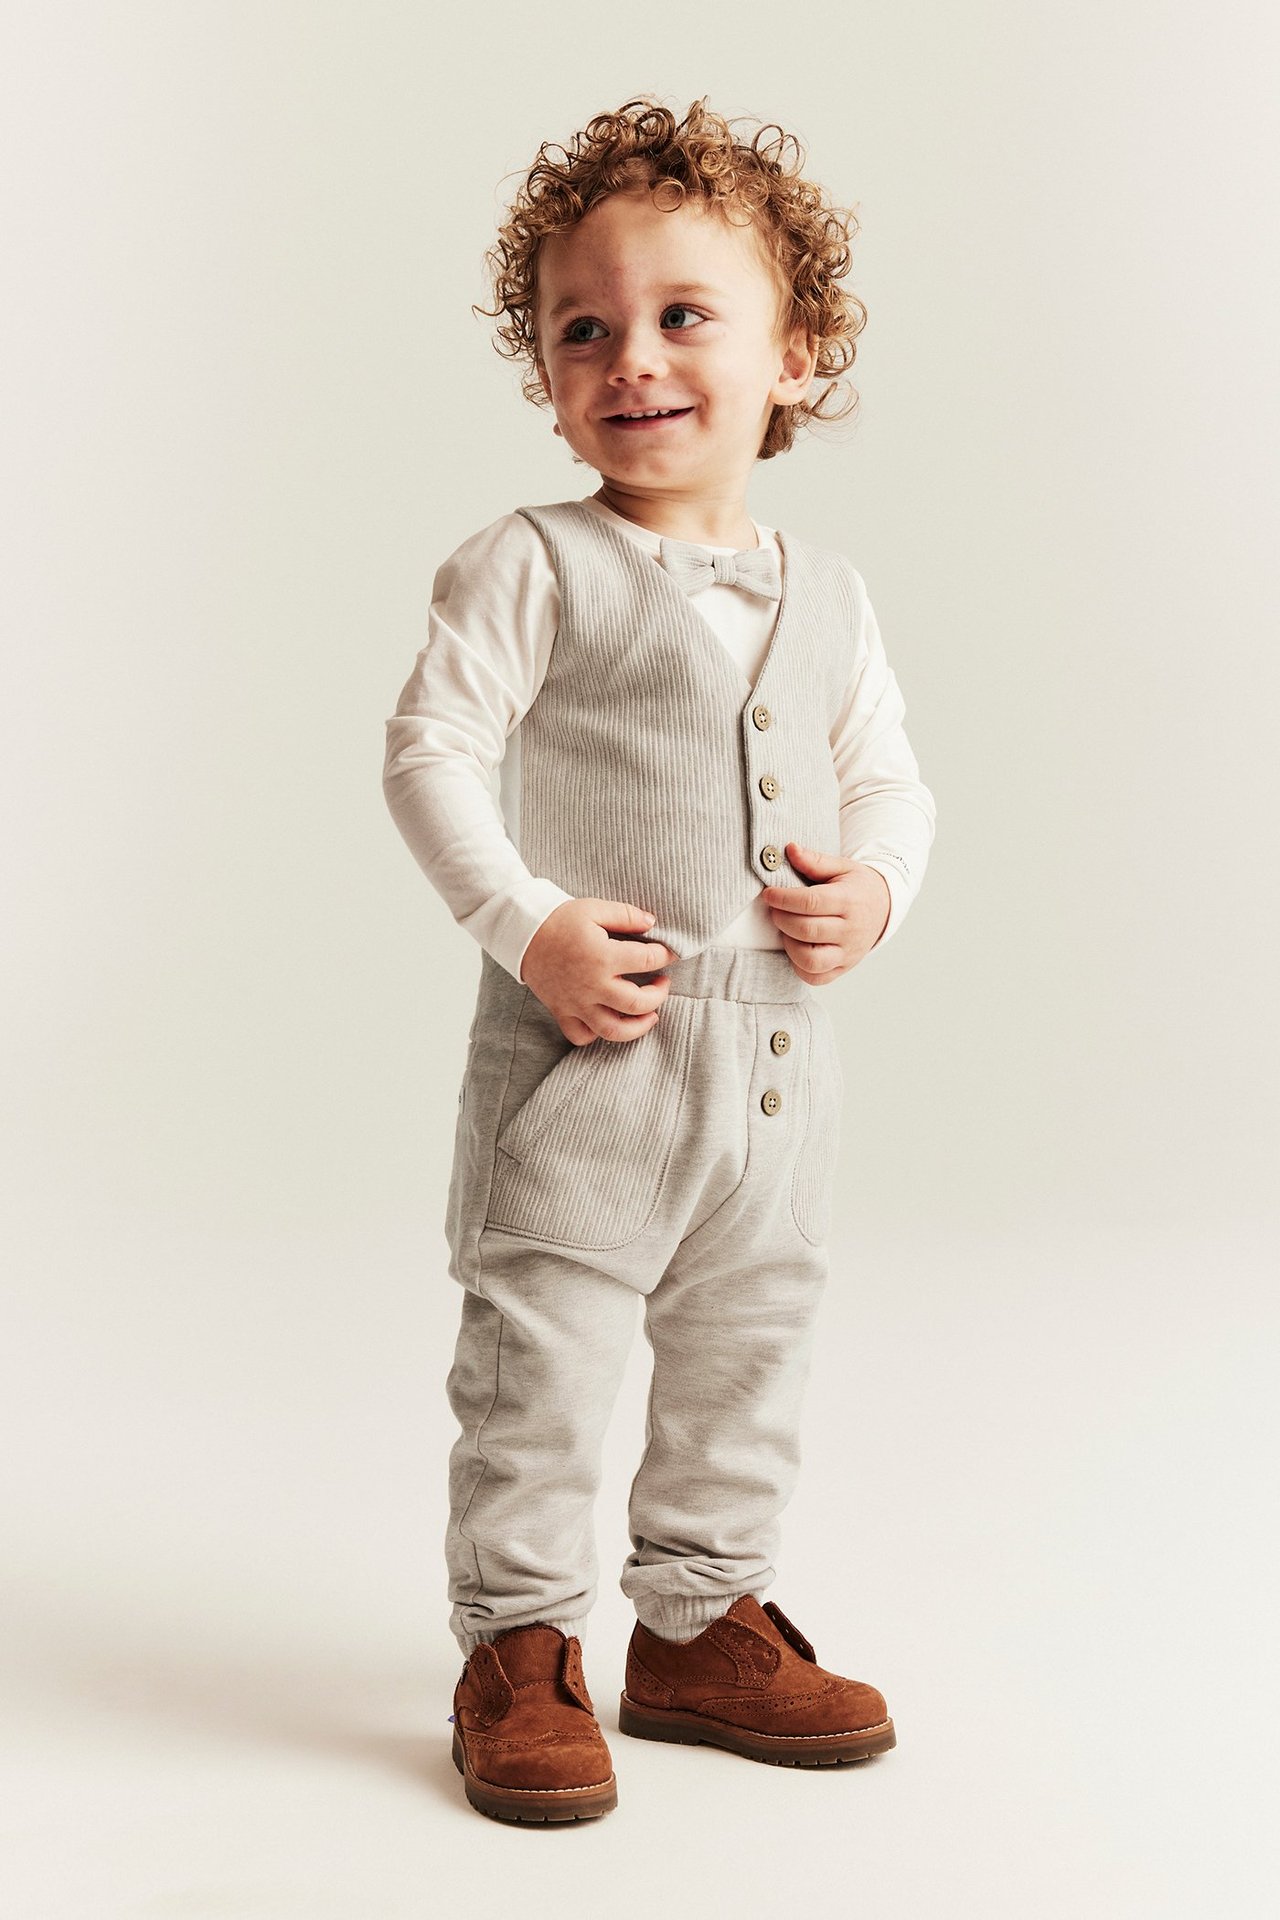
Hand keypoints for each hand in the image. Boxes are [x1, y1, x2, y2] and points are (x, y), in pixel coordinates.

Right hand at [519, 898, 677, 1043]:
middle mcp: (592, 985)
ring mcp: (577, 1003)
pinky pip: (582, 1036)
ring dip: (638, 1026)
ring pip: (614, 1030)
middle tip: (662, 983)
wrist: (522, 934)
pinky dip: (597, 1035)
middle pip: (639, 1003)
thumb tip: (652, 923)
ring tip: (650, 1015)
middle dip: (659, 995)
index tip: (669, 954)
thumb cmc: (560, 920)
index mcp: (603, 956)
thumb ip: (627, 915)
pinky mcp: (562, 1012)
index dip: (665, 955)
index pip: (648, 960)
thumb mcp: (595, 909)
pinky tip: (610, 1021)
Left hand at [761, 844, 890, 984]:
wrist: (883, 908)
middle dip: (782, 919)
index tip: (769, 894)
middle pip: (807, 930)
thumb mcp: (841, 867)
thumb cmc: (856, 886)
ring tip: (786, 929)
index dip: (784, 899)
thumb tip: (789, 849)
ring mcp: (848, 953)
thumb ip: (814, 860)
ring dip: (789, 944)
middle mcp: (851, 930)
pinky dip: (799, 966)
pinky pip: (816, 977)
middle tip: (774, 909)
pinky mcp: (843, 968)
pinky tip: (796, 947)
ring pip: (811, 960)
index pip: (812, 902)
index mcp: (850, 901)